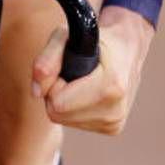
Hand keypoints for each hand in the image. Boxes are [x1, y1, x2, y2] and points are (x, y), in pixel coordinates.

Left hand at [30, 6, 155, 134]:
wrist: (128, 46)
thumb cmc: (95, 39)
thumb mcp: (66, 36)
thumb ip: (47, 59)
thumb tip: (35, 91)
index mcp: (110, 86)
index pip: (58, 104)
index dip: (53, 84)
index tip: (64, 68)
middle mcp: (115, 109)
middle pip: (58, 115)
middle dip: (56, 94)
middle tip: (71, 74)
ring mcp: (115, 121)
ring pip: (65, 120)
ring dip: (65, 102)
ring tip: (81, 82)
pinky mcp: (113, 128)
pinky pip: (76, 123)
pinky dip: (75, 108)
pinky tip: (89, 93)